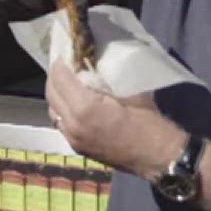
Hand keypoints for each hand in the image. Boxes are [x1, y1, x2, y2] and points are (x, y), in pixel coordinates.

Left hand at [46, 58, 182, 178]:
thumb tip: (92, 62)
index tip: (66, 52)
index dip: (60, 62)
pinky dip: (62, 109)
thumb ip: (105, 79)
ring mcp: (72, 138)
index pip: (60, 78)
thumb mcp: (130, 92)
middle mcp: (73, 124)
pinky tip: (72, 102)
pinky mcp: (76, 147)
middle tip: (64, 63)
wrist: (158, 158)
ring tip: (67, 81)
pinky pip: (61, 123)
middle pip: (52, 93)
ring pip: (53, 110)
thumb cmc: (149, 123)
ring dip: (57, 93)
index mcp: (86, 108)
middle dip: (55, 76)